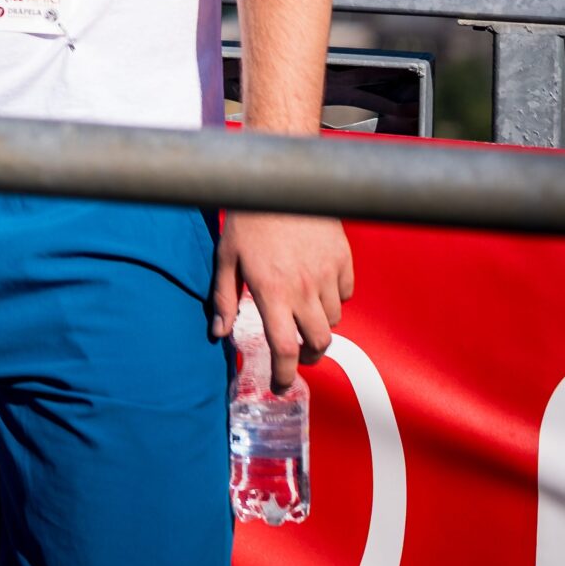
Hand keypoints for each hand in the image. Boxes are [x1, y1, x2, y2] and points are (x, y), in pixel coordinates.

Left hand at [212, 211, 353, 391]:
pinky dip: (335, 298)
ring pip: (334, 319)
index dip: (285, 375)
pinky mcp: (343, 258)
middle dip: (309, 355)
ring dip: (320, 324)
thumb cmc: (247, 218)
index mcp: (272, 291)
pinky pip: (346, 292)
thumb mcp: (226, 257)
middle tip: (298, 353)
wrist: (278, 180)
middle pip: (319, 342)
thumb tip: (218, 333)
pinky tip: (318, 286)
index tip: (282, 385)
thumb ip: (224, 299)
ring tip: (303, 314)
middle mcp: (304, 288)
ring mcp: (327, 273)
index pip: (284, 349)